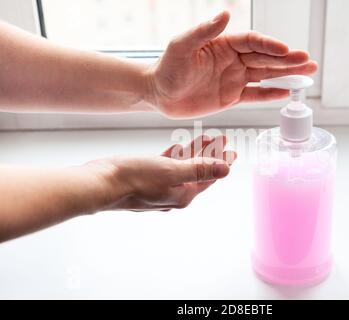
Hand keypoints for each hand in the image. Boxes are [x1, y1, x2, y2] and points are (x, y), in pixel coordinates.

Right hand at [98, 135, 235, 211]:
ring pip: (183, 167)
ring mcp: (159, 187)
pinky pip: (166, 166)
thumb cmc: (135, 178)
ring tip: (205, 137)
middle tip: (222, 139)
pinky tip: (177, 146)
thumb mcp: (172, 171)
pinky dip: (175, 156)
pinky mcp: (146, 179)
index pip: (209, 177)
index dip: (222, 163)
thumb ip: (199, 170)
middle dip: (211, 155)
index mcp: (183, 195)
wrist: (100, 184)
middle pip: (198, 171)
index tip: (233, 151)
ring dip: (194, 152)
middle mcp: (173, 194)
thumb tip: (226, 170)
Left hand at [146, 11, 316, 118]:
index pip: (253, 42)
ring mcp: (234, 78)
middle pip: (265, 58)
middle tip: (308, 60)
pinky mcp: (232, 97)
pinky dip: (270, 94)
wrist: (159, 94)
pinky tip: (286, 92)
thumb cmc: (167, 67)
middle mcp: (233, 60)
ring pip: (265, 75)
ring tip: (308, 72)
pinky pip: (255, 95)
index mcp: (224, 44)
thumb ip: (203, 31)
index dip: (270, 46)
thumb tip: (225, 13)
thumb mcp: (182, 46)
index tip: (286, 51)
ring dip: (286, 74)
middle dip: (288, 59)